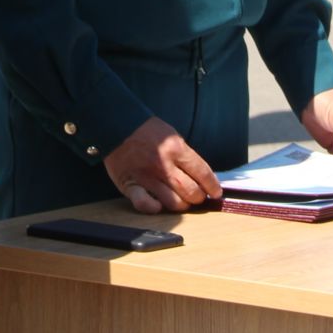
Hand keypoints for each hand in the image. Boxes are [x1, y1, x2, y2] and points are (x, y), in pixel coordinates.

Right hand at [103, 117, 222, 214]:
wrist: (117, 124)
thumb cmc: (147, 131)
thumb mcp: (172, 136)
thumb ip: (185, 156)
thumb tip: (202, 177)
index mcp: (176, 149)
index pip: (203, 173)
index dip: (213, 186)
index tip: (215, 192)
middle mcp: (163, 164)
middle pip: (191, 191)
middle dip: (198, 197)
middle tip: (197, 197)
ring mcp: (146, 176)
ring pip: (173, 202)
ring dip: (181, 206)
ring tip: (181, 202)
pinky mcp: (130, 184)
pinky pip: (144, 204)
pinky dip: (154, 208)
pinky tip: (158, 206)